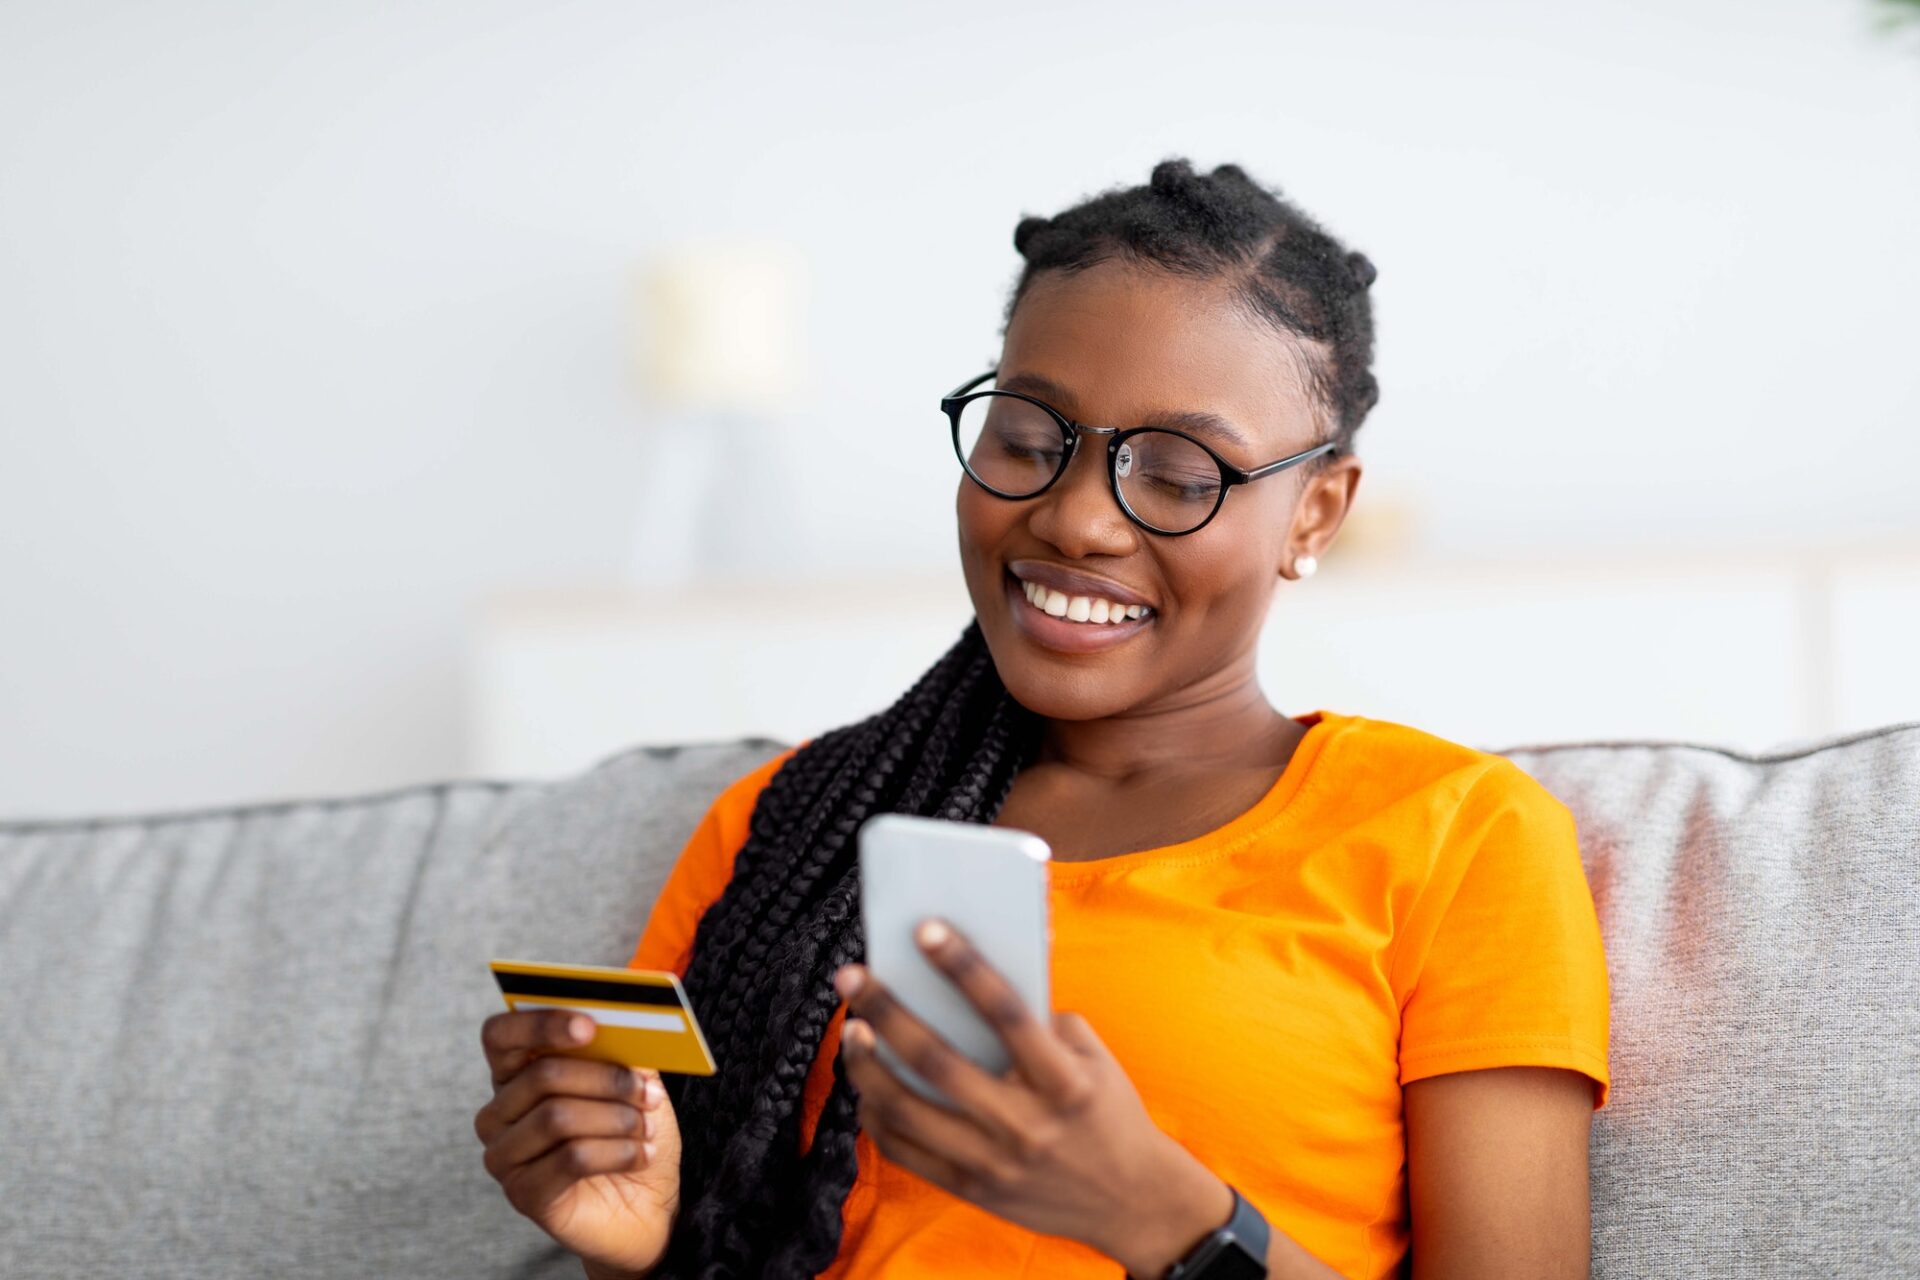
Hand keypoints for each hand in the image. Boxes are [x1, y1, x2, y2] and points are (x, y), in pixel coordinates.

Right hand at [475, 1008, 681, 1277]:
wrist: (646, 1206)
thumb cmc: (631, 1133)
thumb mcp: (633, 1081)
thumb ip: (621, 1048)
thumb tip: (623, 1022)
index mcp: (515, 1074)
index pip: (500, 1035)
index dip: (539, 1024)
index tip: (589, 1026)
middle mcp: (498, 1114)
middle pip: (542, 1075)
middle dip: (607, 1079)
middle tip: (649, 1092)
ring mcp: (504, 1157)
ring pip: (558, 1117)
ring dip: (617, 1118)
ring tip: (647, 1127)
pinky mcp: (523, 1195)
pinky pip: (571, 1159)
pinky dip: (618, 1151)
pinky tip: (642, 1155)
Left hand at [832, 920, 1233, 1276]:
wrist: (1134, 1202)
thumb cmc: (1107, 1110)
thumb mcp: (1093, 1057)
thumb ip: (1040, 1020)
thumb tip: (968, 979)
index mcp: (1065, 1082)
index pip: (1007, 1013)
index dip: (963, 966)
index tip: (924, 928)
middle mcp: (1027, 1125)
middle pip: (938, 1062)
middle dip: (887, 1012)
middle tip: (852, 976)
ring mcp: (995, 1164)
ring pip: (907, 1111)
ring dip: (867, 1065)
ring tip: (852, 1029)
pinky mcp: (973, 1191)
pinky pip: (906, 1151)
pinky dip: (877, 1115)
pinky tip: (867, 1084)